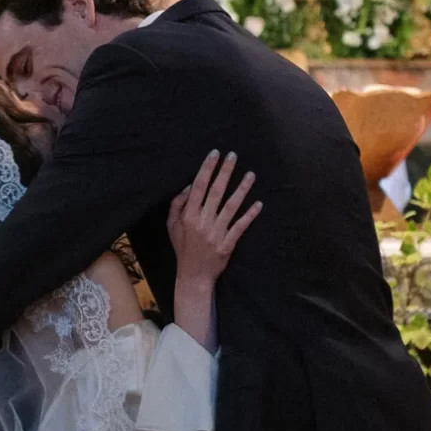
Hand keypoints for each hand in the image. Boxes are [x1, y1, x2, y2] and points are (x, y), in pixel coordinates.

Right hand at [170, 151, 261, 285]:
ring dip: (241, 189)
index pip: (198, 187)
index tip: (215, 154)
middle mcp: (202, 222)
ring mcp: (216, 233)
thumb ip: (177, 205)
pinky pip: (240, 226)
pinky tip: (258, 203)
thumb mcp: (172, 226)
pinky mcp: (228, 244)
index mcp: (188, 216)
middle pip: (216, 192)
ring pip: (231, 206)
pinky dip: (250, 215)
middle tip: (233, 156)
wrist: (193, 275)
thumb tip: (188, 185)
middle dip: (225, 172)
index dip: (207, 169)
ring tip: (250, 174)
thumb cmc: (183, 248)